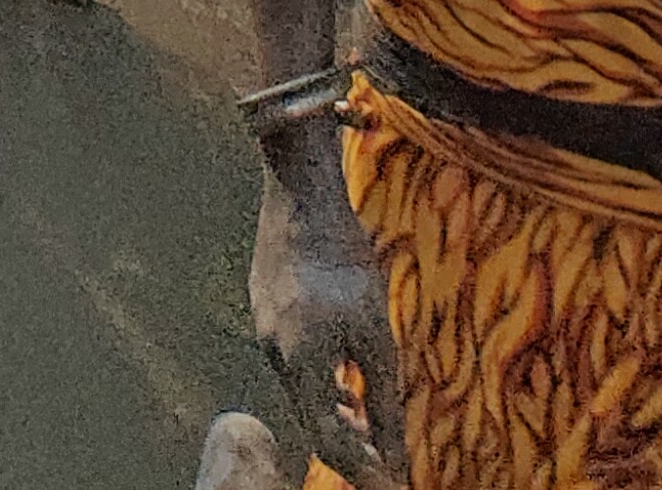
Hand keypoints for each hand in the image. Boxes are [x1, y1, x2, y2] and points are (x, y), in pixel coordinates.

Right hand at [252, 172, 407, 489]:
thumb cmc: (346, 264)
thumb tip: (396, 456)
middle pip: (310, 422)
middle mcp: (275, 354)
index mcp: (299, 364)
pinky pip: (295, 366)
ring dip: (336, 419)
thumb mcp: (377, 336)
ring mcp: (265, 330)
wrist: (300, 200)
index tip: (391, 486)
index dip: (361, 472)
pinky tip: (346, 381)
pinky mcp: (266, 310)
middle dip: (349, 451)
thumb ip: (383, 400)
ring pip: (302, 393)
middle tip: (386, 469)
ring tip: (371, 431)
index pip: (327, 442)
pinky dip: (322, 386)